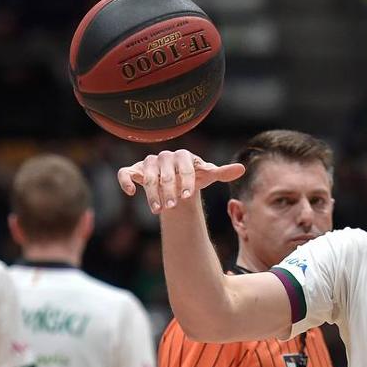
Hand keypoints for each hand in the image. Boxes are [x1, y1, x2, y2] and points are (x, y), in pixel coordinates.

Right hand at [117, 150, 245, 213]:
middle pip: (165, 174)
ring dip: (152, 193)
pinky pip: (124, 172)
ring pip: (147, 176)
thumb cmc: (194, 178)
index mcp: (183, 156)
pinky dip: (125, 181)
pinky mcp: (134, 170)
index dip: (186, 181)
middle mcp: (164, 157)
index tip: (187, 196)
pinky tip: (132, 193)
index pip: (185, 167)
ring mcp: (148, 163)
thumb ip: (222, 172)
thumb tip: (242, 168)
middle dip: (168, 191)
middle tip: (171, 207)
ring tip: (158, 210)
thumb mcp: (207, 176)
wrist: (176, 183)